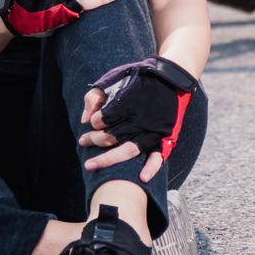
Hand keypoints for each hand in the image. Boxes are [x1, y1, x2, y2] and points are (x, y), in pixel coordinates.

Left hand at [78, 57, 197, 183]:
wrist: (171, 77)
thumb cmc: (139, 77)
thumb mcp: (114, 77)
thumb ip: (95, 96)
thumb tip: (85, 120)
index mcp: (127, 103)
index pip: (101, 120)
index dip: (94, 121)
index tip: (94, 120)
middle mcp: (140, 119)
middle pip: (110, 137)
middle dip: (93, 140)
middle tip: (83, 141)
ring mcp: (153, 130)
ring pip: (128, 150)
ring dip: (107, 160)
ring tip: (89, 165)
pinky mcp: (165, 136)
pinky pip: (159, 155)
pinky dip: (152, 167)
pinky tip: (142, 177)